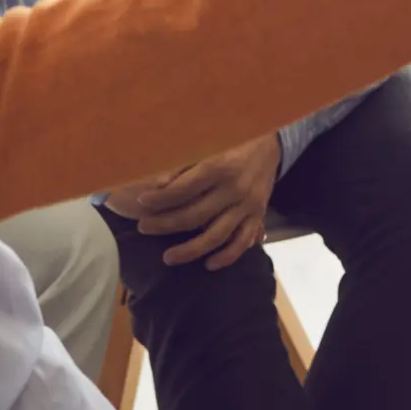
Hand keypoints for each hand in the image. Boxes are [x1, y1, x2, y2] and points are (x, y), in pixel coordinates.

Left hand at [101, 133, 280, 269]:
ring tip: (168, 258)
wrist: (269, 146)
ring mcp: (248, 206)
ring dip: (191, 250)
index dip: (160, 198)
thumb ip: (183, 167)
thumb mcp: (207, 147)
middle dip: (166, 225)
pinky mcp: (258, 217)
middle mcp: (234, 189)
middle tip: (144, 228)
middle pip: (195, 216)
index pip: (184, 189)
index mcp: (219, 168)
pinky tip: (209, 264)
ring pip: (217, 236)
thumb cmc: (231, 145)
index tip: (141, 203)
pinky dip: (227, 256)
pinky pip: (242, 242)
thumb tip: (157, 187)